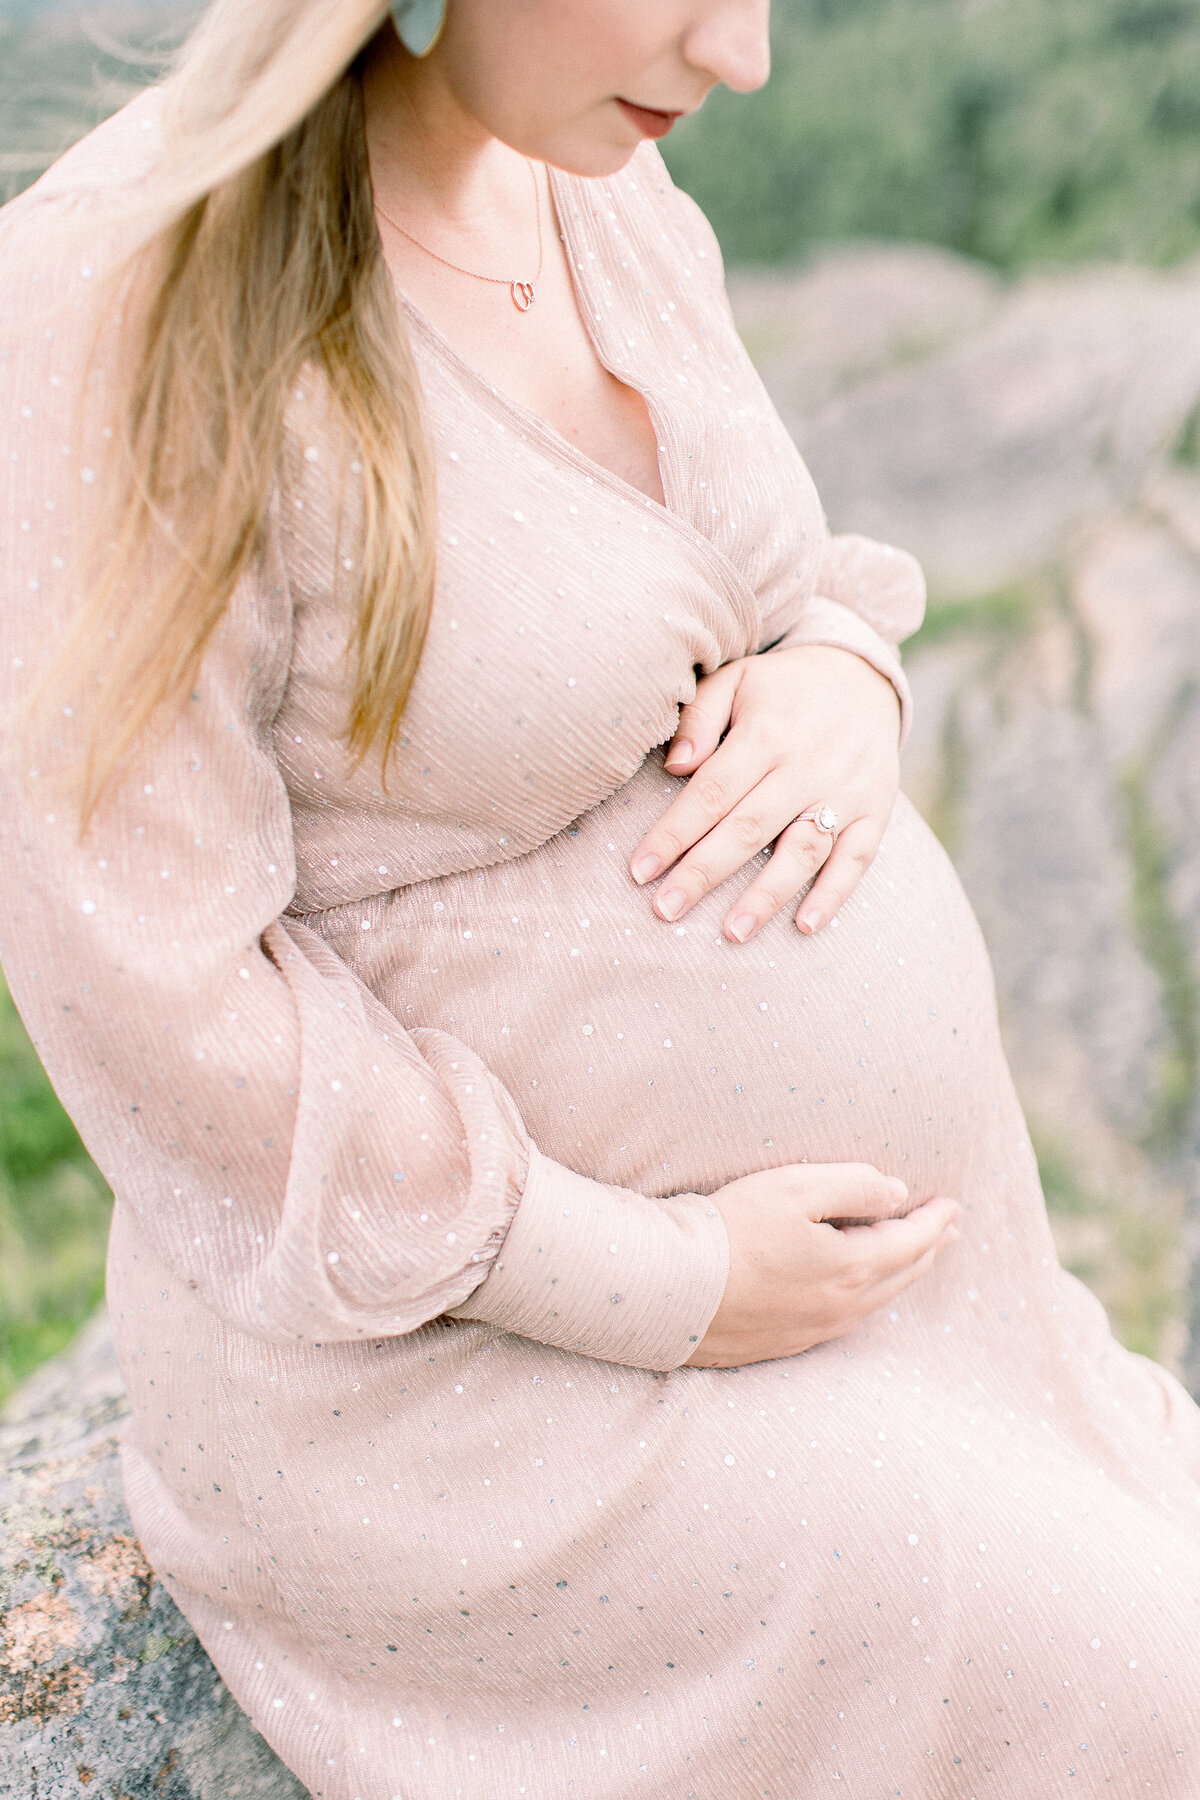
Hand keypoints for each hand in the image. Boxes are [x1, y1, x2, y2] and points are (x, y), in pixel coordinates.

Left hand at [629, 645, 899, 940]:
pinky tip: (806, 926)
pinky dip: (835, 893)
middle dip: (703, 873)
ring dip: (767, 895)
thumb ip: (700, 716)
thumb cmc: (782, 687)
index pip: (711, 793)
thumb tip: (676, 765)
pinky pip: (857, 857)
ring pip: (803, 850)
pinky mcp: (875, 809)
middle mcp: (806, 765)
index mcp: (766, 733)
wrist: (865, 675)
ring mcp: (844, 791)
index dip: (673, 834)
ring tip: (731, 933)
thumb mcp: (737, 680)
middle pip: (748, 828)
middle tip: (665, 911)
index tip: (639, 871)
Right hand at [686, 1162, 959, 1368]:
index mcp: (852, 1268)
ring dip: (901, 1274)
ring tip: (913, 1258)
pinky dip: (867, 1296)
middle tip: (948, 1231)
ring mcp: (813, 1330)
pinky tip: (857, 1290)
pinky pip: (844, 1319)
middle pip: (902, 1276)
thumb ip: (855, 1185)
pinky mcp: (783, 1342)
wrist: (671, 1291)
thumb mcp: (796, 1188)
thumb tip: (897, 1194)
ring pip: (875, 1302)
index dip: (935, 1220)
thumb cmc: (732, 1230)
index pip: (912, 1241)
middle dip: (929, 1248)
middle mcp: (841, 1307)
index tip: (953, 1204)